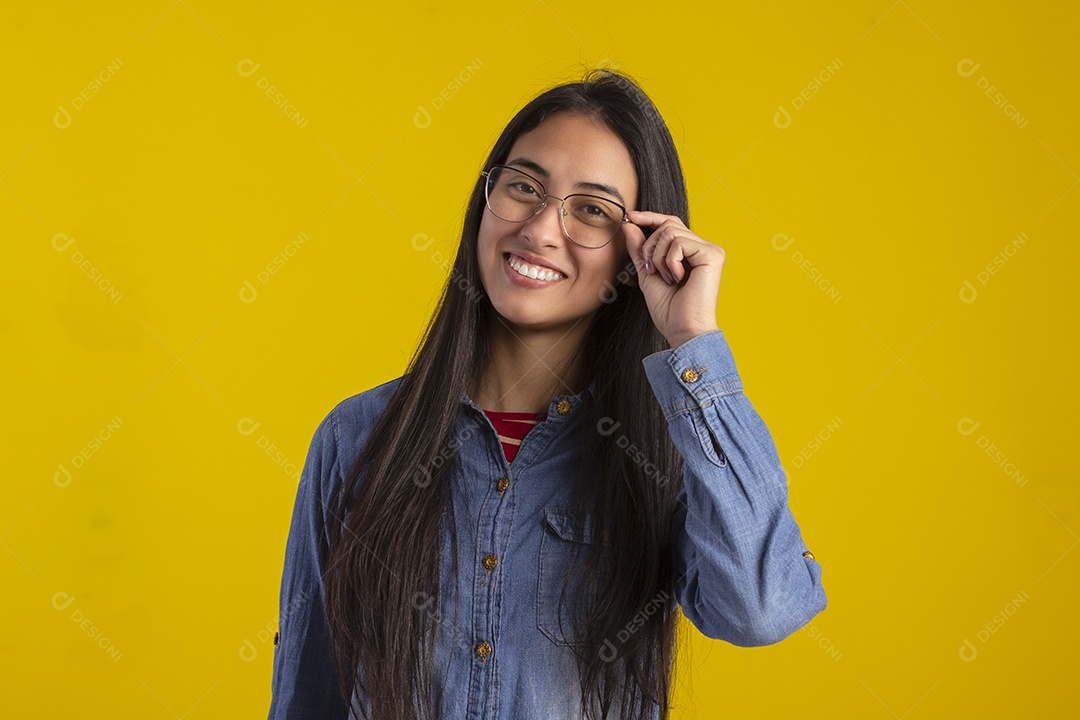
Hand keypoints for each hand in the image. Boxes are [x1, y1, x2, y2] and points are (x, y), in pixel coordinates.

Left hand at [623, 210, 723, 348]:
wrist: (682, 330)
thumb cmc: (669, 310)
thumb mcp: (647, 274)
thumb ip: (639, 249)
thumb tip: (629, 224)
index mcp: (691, 252)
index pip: (670, 223)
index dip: (649, 217)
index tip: (629, 217)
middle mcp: (704, 247)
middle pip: (668, 224)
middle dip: (650, 246)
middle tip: (651, 271)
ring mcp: (710, 250)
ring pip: (670, 232)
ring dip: (658, 257)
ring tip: (666, 278)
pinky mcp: (712, 255)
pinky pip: (679, 242)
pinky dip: (669, 261)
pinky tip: (677, 278)